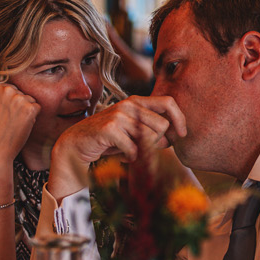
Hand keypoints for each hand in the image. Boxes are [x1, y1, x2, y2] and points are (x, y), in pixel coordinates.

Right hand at [0, 81, 42, 168]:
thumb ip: (0, 95)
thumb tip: (14, 89)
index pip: (11, 89)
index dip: (9, 103)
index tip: (2, 114)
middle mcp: (6, 89)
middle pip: (21, 94)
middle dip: (18, 106)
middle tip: (7, 121)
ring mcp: (18, 98)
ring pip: (30, 100)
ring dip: (26, 111)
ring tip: (13, 124)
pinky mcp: (29, 108)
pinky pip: (37, 108)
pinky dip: (32, 118)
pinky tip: (21, 126)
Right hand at [48, 95, 188, 197]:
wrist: (76, 144)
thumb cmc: (109, 140)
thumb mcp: (133, 133)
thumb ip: (153, 133)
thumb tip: (173, 138)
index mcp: (137, 101)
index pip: (168, 102)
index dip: (180, 118)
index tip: (182, 134)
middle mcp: (129, 104)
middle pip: (162, 126)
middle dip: (157, 142)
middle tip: (142, 148)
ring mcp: (119, 115)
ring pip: (149, 138)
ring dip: (142, 151)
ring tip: (129, 151)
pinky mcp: (110, 129)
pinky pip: (134, 149)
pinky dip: (130, 157)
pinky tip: (121, 157)